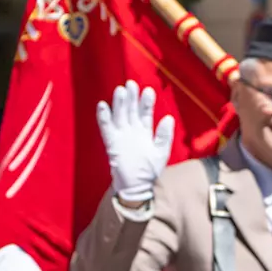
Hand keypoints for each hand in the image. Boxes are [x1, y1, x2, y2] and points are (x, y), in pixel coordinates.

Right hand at [96, 79, 174, 202]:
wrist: (136, 186)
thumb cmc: (149, 171)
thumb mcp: (161, 152)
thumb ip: (164, 136)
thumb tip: (168, 118)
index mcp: (145, 131)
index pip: (145, 113)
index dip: (146, 102)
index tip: (148, 90)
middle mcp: (132, 130)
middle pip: (131, 110)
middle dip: (132, 97)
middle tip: (131, 84)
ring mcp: (121, 135)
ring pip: (119, 115)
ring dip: (119, 104)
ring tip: (120, 90)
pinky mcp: (111, 143)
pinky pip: (106, 128)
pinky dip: (104, 117)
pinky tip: (103, 105)